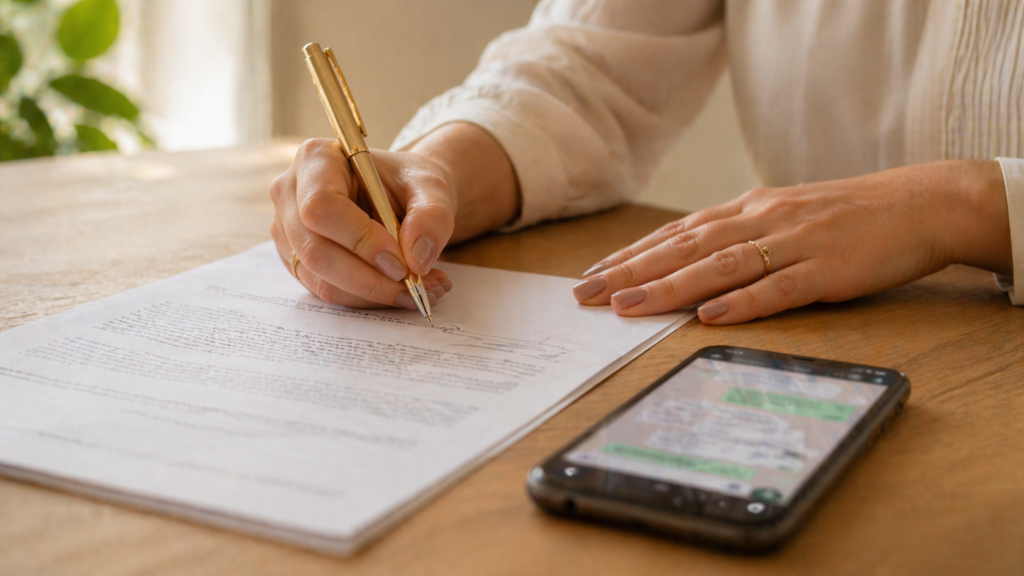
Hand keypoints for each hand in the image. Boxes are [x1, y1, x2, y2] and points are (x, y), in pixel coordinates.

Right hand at [270, 138, 454, 308]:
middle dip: (369, 279)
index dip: (360, 239)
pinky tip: (401, 290)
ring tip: (421, 291)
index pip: (321, 206)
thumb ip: (432, 216)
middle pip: (315, 250)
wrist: (401, 195)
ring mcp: (288, 231)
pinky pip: (327, 292)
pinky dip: (368, 299)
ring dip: (373, 294)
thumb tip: (417, 259)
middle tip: (415, 286)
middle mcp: (290, 193)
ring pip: (321, 279)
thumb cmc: (409, 183)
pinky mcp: (297, 261)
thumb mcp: (432, 187)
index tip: (402, 263)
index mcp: (316, 159)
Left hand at [572, 160, 1010, 323]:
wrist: (918, 204)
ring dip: (670, 287)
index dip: (633, 255)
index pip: (678, 234)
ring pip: (721, 266)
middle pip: (685, 248)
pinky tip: (710, 316)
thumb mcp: (784, 217)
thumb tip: (689, 262)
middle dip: (632, 272)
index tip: (594, 276)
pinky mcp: (827, 270)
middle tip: (587, 295)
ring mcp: (794, 244)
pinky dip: (743, 302)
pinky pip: (779, 288)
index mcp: (750, 210)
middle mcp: (762, 221)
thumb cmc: (845, 217)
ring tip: (628, 306)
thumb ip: (739, 236)